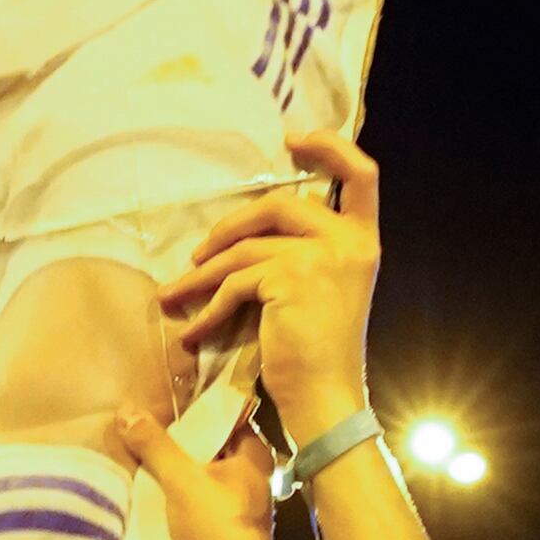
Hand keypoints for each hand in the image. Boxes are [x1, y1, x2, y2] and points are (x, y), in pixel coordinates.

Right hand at [110, 402, 281, 539]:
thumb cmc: (217, 530)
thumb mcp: (184, 480)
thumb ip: (155, 444)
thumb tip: (125, 408)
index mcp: (251, 456)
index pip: (223, 415)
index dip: (194, 400)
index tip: (160, 385)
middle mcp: (239, 474)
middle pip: (199, 443)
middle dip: (168, 433)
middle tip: (132, 409)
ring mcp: (220, 501)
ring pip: (184, 471)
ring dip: (158, 463)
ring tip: (122, 436)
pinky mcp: (201, 524)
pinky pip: (175, 496)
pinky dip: (155, 489)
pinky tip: (127, 474)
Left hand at [154, 131, 380, 439]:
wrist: (326, 399)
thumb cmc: (320, 354)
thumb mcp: (326, 290)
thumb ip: (308, 252)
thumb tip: (251, 229)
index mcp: (363, 241)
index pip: (363, 175)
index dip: (330, 147)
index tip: (293, 140)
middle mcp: (348, 242)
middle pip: (279, 205)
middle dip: (229, 228)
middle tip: (197, 255)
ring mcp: (321, 256)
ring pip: (246, 247)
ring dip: (203, 274)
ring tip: (176, 295)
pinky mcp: (289, 277)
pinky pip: (236, 281)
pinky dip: (209, 307)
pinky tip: (194, 331)